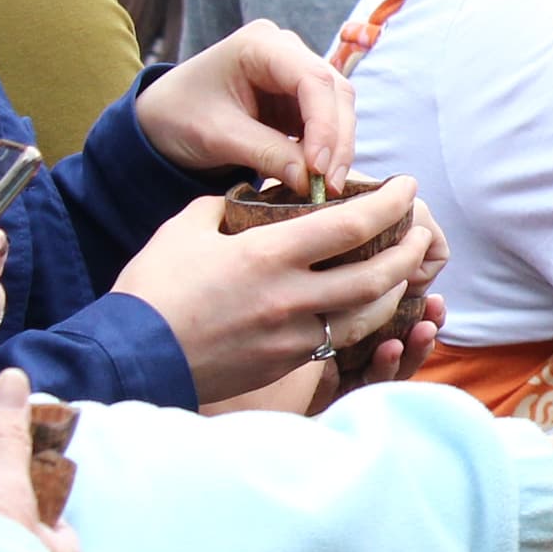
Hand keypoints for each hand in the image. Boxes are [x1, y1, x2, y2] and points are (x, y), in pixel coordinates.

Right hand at [113, 178, 437, 402]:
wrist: (130, 357)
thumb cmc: (153, 288)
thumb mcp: (186, 228)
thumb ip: (228, 205)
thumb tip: (252, 192)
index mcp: (269, 255)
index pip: (351, 225)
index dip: (389, 204)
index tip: (408, 187)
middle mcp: (291, 297)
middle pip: (377, 276)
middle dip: (409, 251)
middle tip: (422, 231)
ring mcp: (292, 337)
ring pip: (368, 315)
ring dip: (395, 290)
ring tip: (404, 269)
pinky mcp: (285, 364)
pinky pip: (338, 339)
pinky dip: (361, 320)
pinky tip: (364, 305)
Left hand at [134, 21, 352, 187]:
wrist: (160, 120)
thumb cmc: (179, 116)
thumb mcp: (217, 136)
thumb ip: (267, 153)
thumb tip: (312, 181)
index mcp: (260, 45)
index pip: (312, 79)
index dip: (324, 124)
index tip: (319, 169)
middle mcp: (286, 51)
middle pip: (334, 92)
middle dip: (337, 141)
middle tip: (330, 187)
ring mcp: (295, 73)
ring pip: (338, 108)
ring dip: (337, 148)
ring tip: (325, 188)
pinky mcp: (298, 99)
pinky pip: (327, 123)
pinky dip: (327, 151)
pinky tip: (319, 178)